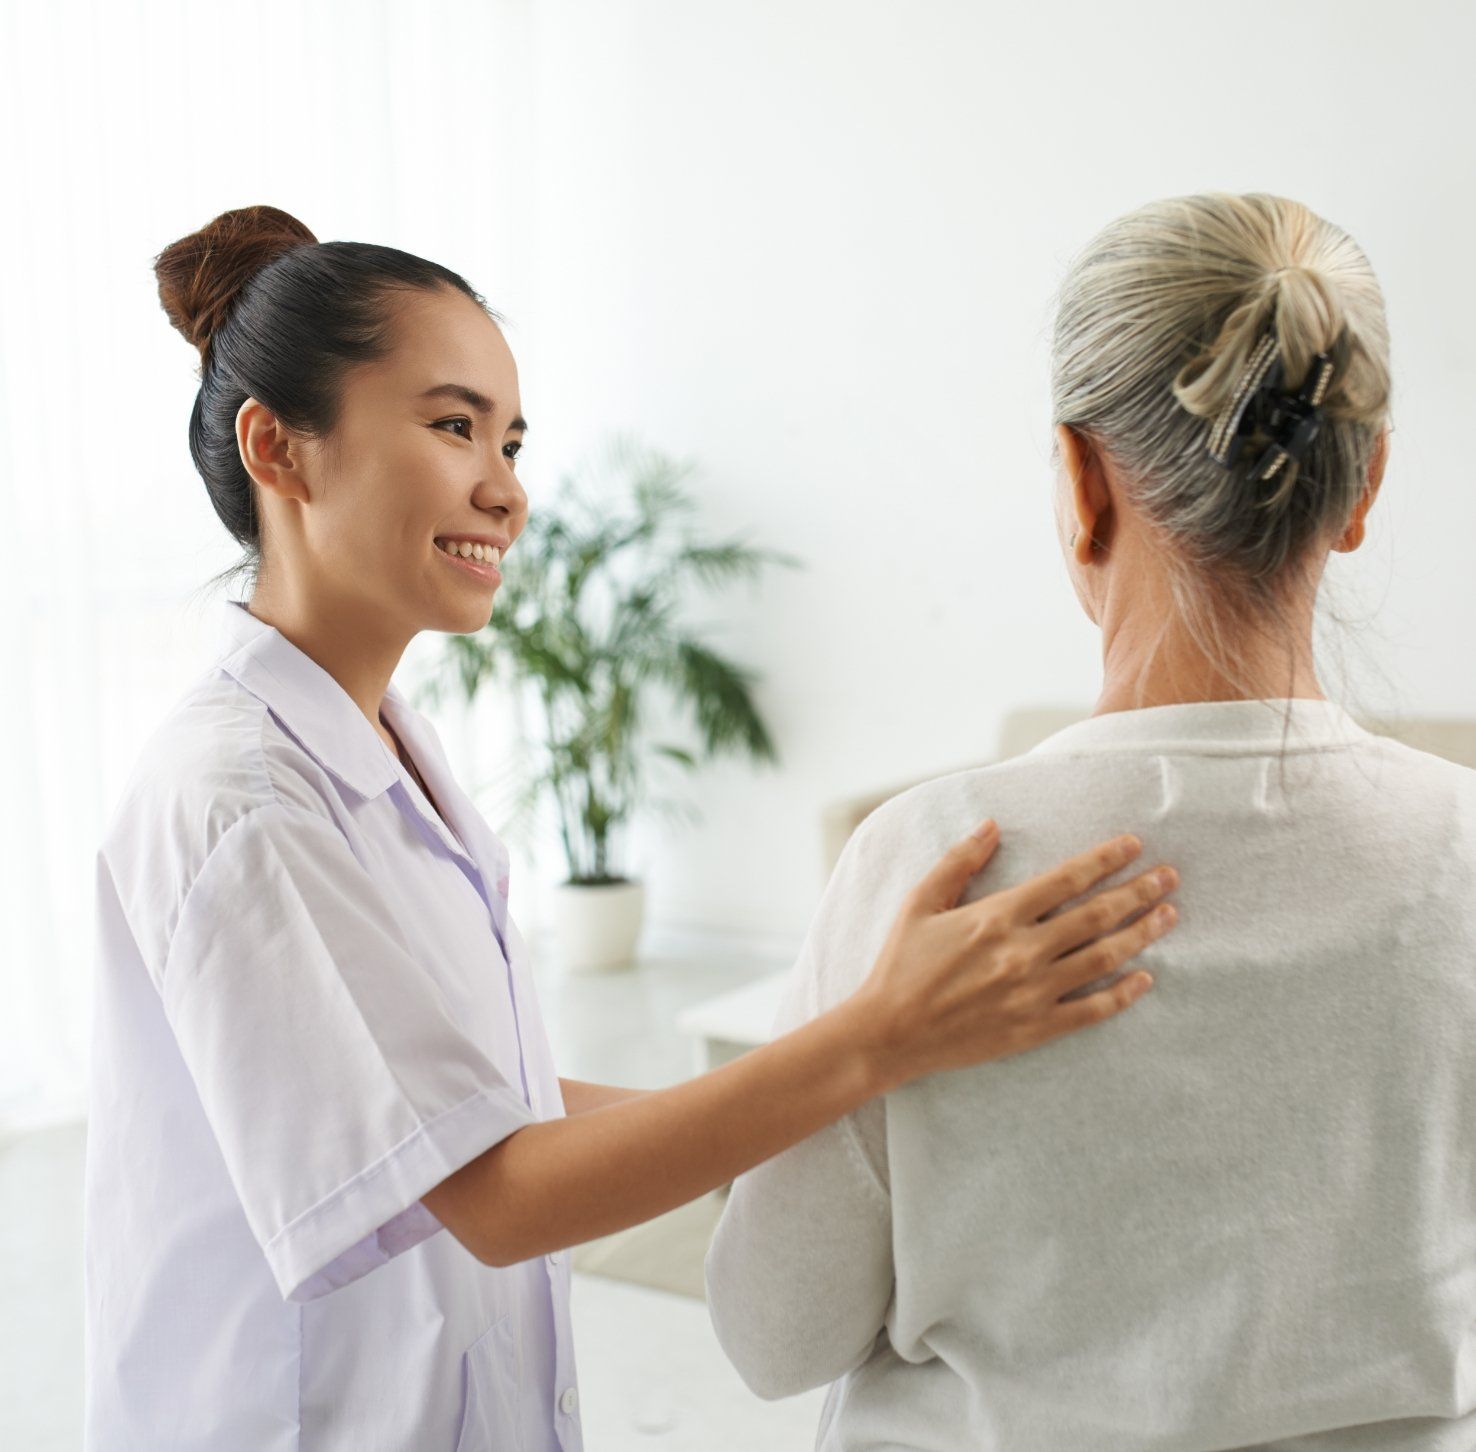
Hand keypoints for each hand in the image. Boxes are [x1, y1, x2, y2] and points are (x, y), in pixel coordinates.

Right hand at [851, 822, 1176, 1090]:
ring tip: (1169, 915)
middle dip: (1139, 891)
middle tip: (1170, 876)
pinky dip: (1123, 994)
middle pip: (1097, 915)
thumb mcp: (920, 902)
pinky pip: (1092, 1009)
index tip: (1134, 845)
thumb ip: (959, 862)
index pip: (1067, 879)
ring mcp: (1033, 992)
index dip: (1105, 859)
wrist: (890, 1032)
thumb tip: (992, 826)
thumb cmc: (900, 964)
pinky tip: (1146, 978)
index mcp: (997, 915)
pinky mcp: (1035, 1027)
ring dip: (1141, 934)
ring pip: (1103, 958)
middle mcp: (1023, 951)